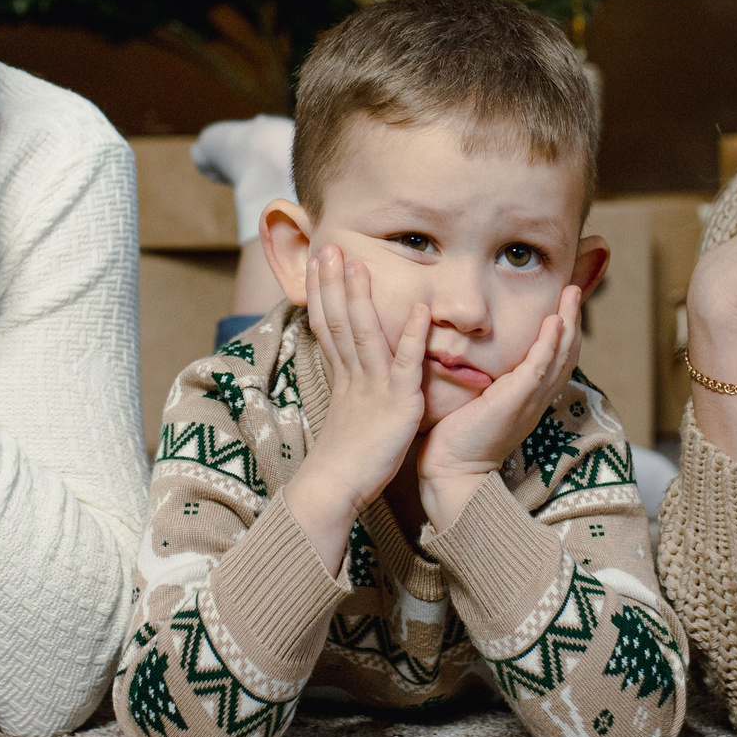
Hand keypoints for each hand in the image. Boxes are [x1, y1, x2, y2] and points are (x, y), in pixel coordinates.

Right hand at [286, 247, 428, 572]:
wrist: (335, 490)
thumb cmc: (346, 460)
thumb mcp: (349, 415)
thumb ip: (354, 390)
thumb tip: (352, 375)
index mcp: (343, 377)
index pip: (328, 325)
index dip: (323, 292)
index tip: (318, 262)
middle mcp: (353, 376)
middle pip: (339, 320)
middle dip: (333, 282)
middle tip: (329, 247)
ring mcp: (373, 387)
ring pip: (364, 333)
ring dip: (361, 297)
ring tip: (358, 263)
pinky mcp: (396, 403)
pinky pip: (405, 365)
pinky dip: (411, 336)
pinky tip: (419, 310)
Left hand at [416, 284, 581, 531]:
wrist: (453, 471)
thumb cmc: (457, 439)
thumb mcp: (477, 402)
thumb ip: (484, 382)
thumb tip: (474, 360)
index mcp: (528, 399)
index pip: (555, 359)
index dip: (563, 332)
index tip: (563, 304)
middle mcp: (536, 399)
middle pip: (565, 354)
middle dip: (573, 319)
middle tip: (576, 289)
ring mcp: (529, 401)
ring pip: (559, 356)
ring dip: (568, 323)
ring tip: (572, 294)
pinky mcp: (516, 401)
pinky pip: (540, 368)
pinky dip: (550, 344)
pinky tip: (555, 322)